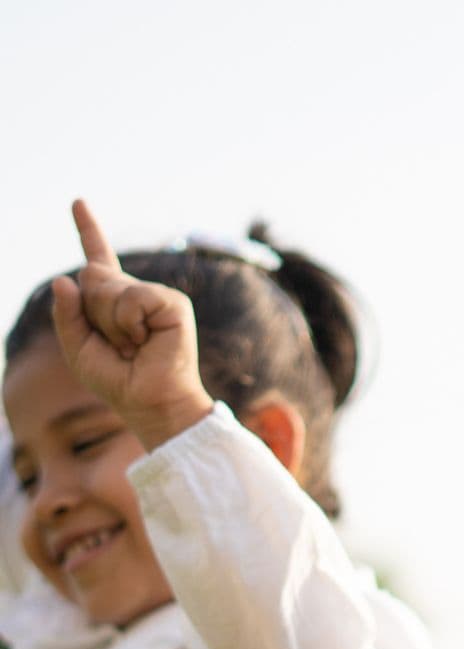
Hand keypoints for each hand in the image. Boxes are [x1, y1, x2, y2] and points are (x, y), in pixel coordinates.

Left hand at [51, 199, 212, 448]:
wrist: (151, 405)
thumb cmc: (119, 383)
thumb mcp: (78, 350)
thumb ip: (66, 315)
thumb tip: (64, 278)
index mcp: (114, 304)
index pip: (98, 260)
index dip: (88, 231)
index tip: (78, 202)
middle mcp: (136, 295)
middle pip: (92, 277)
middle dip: (93, 313)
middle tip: (119, 345)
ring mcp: (156, 296)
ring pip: (109, 288)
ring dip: (111, 323)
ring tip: (134, 347)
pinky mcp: (172, 303)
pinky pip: (132, 298)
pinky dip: (129, 323)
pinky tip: (145, 342)